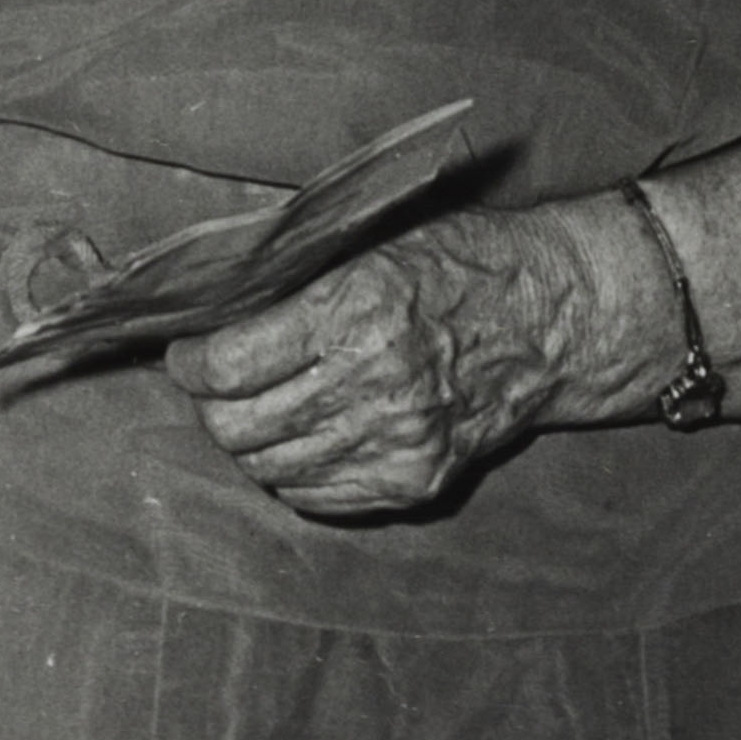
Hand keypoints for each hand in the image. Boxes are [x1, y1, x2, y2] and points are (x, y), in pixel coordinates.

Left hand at [171, 199, 627, 521]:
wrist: (553, 317)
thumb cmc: (463, 263)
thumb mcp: (379, 242)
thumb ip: (300, 281)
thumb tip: (214, 308)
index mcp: (358, 310)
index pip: (232, 364)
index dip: (192, 364)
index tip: (187, 355)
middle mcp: (375, 382)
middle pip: (242, 426)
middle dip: (211, 408)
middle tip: (212, 387)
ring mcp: (397, 441)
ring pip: (272, 468)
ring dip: (249, 445)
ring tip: (253, 413)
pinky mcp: (415, 481)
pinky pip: (317, 497)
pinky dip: (292, 474)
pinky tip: (300, 439)